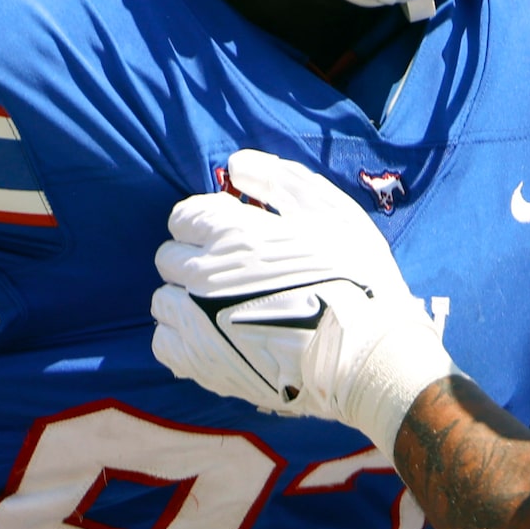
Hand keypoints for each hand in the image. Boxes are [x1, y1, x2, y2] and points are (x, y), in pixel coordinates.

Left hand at [151, 150, 457, 451]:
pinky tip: (216, 338)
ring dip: (187, 300)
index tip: (235, 237)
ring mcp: (196, 322)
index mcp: (230, 233)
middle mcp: (202, 275)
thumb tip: (235, 164)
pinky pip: (164, 343)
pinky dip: (184, 339)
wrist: (366, 355)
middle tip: (236, 276)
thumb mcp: (330, 212)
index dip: (210, 224)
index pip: (183, 217)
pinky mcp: (199, 365)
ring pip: (163, 300)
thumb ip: (277, 180)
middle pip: (170, 258)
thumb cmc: (355, 277)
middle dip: (197, 260)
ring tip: (226, 310)